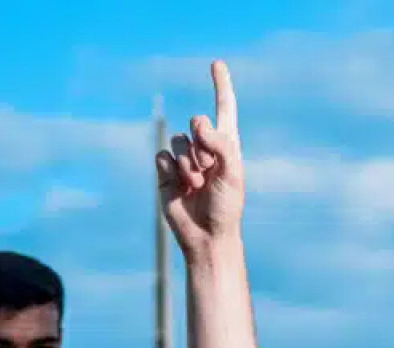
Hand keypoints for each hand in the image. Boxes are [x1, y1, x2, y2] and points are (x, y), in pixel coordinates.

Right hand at [156, 62, 244, 252]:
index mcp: (226, 146)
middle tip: (210, 172)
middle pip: (196, 123)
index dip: (221, 86)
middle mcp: (205, 148)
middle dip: (203, 147)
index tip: (217, 64)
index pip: (224, 108)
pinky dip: (171, 171)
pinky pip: (161, 156)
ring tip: (197, 186)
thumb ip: (220, 144)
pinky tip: (181, 188)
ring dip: (188, 164)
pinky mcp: (166, 172)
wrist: (207, 236)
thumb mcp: (232, 173)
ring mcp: (184, 159)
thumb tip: (198, 122)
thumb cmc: (226, 207)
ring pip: (177, 141)